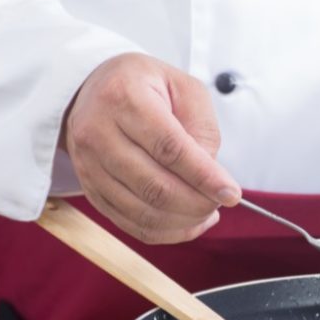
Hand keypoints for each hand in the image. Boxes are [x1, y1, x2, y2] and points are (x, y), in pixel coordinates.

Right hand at [62, 53, 240, 243]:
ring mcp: (88, 165)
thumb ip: (202, 129)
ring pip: (142, 211)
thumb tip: (211, 177)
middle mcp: (98, 132)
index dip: (204, 176)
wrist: (93, 90)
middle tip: (221, 201)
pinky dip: (165, 232)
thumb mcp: (183, 88)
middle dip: (197, 203)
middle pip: (154, 186)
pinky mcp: (90, 189)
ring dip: (184, 221)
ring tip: (208, 211)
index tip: (231, 193)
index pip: (169, 148)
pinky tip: (188, 223)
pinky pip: (130, 223)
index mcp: (124, 97)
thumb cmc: (144, 87)